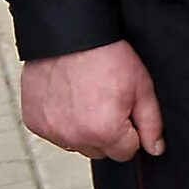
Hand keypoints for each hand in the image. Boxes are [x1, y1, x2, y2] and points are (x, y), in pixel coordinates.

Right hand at [19, 42, 162, 160]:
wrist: (69, 36)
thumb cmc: (106, 56)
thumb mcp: (142, 87)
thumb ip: (151, 123)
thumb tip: (155, 148)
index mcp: (104, 131)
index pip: (125, 152)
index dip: (131, 133)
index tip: (126, 112)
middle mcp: (74, 136)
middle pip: (100, 151)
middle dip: (107, 133)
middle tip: (106, 102)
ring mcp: (50, 130)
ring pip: (76, 144)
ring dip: (83, 130)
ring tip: (86, 98)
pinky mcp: (34, 122)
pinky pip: (54, 133)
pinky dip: (62, 121)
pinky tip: (68, 98)